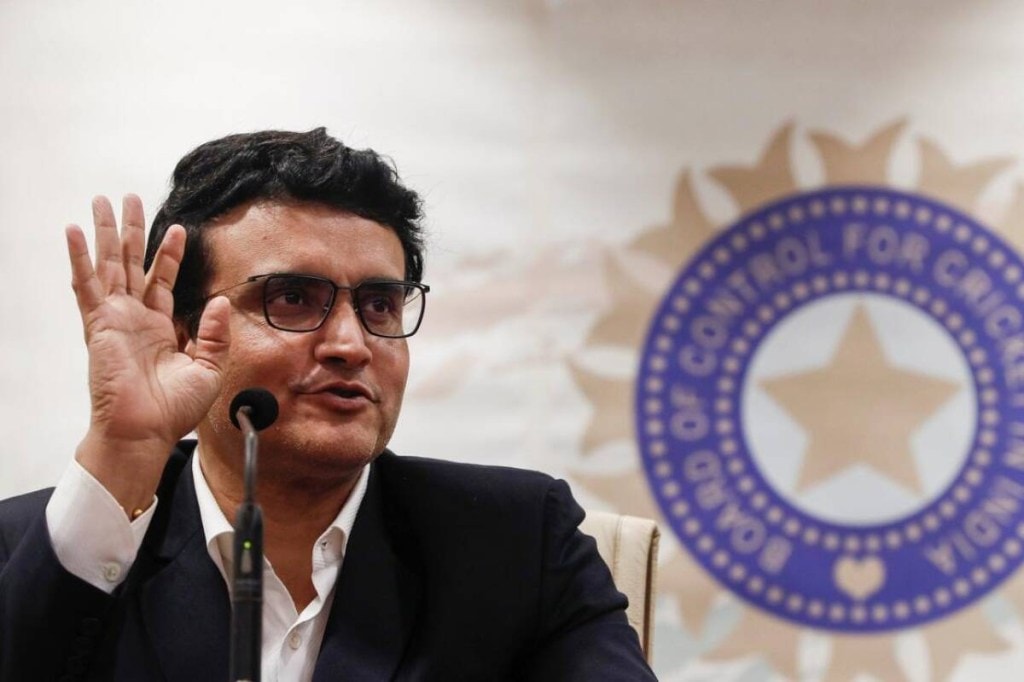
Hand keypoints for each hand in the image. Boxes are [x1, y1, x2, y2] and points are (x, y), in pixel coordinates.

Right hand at [66, 195, 230, 512]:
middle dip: (131, 230)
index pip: (162, 280)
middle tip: (128, 198)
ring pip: (108, 264)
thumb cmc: (174, 409)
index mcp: (160, 327)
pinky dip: (79, 257)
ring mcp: (115, 318)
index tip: (180, 229)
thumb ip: (214, 334)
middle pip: (131, 262)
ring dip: (105, 232)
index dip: (169, 254)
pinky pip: (86, 285)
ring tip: (102, 200)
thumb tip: (219, 301)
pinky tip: (73, 231)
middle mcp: (135, 318)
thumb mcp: (208, 368)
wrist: (147, 431)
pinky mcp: (99, 324)